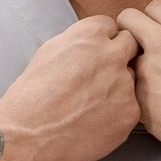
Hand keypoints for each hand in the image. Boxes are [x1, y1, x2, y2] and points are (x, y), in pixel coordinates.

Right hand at [0, 15, 140, 160]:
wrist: (30, 133)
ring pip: (130, 81)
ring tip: (91, 106)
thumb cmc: (33, 94)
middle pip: (129, 47)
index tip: (94, 56)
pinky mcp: (130, 113)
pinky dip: (117, 115)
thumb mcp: (51, 51)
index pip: (111, 27)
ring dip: (118, 89)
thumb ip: (79, 41)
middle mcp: (112, 55)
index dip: (103, 43)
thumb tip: (95, 41)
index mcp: (91, 35)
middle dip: (118, 59)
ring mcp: (124, 85)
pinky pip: (131, 109)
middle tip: (99, 79)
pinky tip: (96, 122)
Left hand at [115, 0, 160, 160]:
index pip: (153, 6)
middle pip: (127, 20)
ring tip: (155, 83)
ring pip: (126, 59)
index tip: (156, 29)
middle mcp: (159, 43)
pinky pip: (131, 92)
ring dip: (135, 67)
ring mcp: (146, 72)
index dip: (154, 18)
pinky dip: (141, 97)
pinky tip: (159, 105)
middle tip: (138, 45)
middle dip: (130, 29)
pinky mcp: (141, 101)